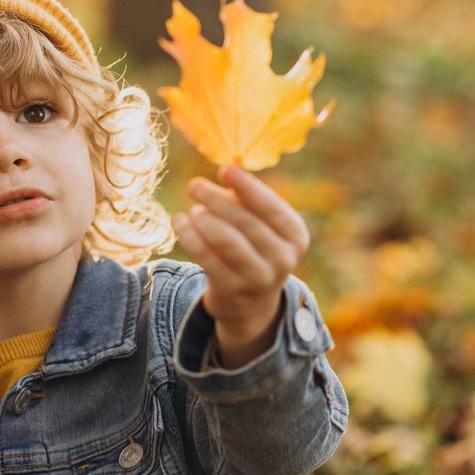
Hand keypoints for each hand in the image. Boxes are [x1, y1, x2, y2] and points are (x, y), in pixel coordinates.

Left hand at [174, 165, 310, 361]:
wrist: (251, 304)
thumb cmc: (254, 248)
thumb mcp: (260, 225)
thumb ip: (245, 200)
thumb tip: (226, 173)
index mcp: (295, 236)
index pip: (272, 208)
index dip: (248, 187)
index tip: (225, 169)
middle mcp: (283, 259)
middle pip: (247, 223)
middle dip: (218, 200)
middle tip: (194, 185)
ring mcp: (259, 278)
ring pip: (228, 241)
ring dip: (205, 220)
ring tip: (192, 210)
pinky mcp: (233, 291)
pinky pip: (208, 259)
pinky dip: (190, 237)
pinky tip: (179, 222)